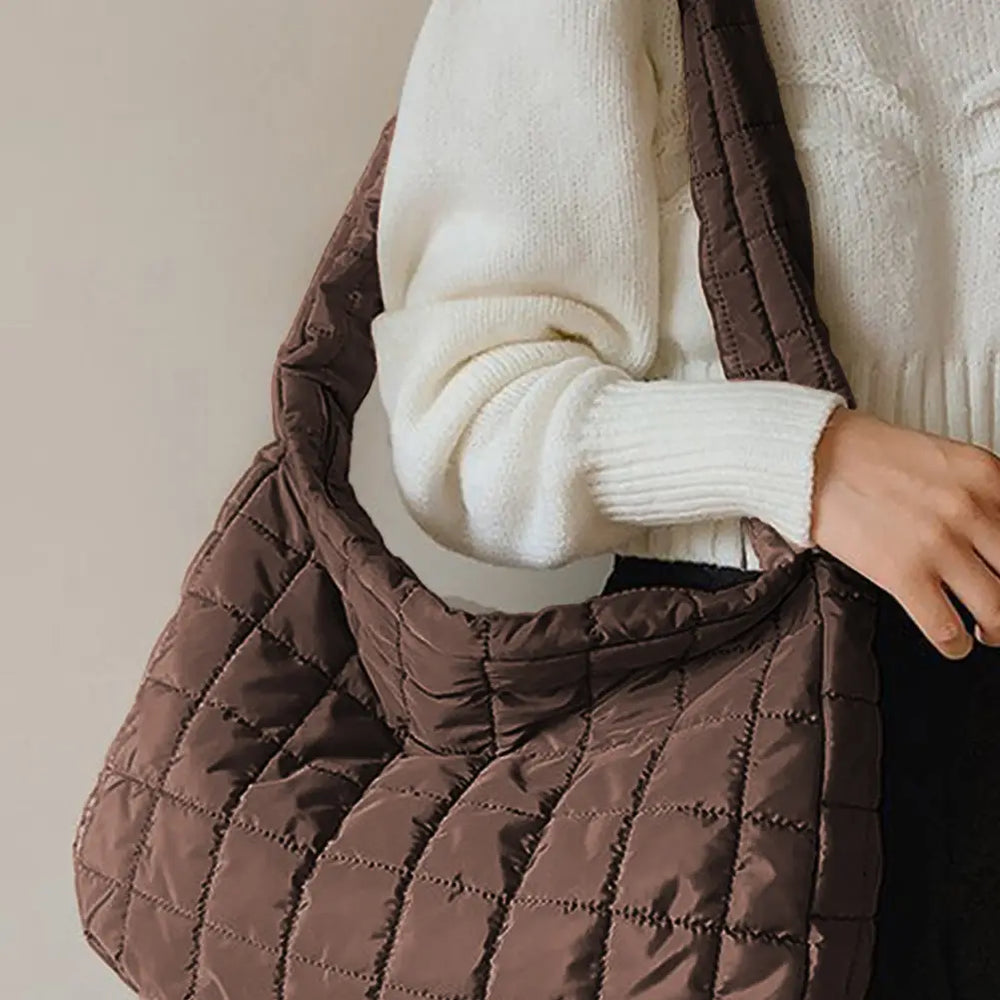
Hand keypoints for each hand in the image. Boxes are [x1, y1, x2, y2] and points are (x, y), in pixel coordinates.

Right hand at [810, 406, 999, 658]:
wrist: (810, 457)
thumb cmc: (864, 455)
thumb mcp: (942, 458)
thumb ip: (979, 492)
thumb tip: (992, 533)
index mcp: (986, 476)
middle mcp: (971, 510)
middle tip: (997, 604)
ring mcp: (938, 545)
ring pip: (997, 612)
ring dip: (996, 630)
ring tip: (987, 631)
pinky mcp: (902, 574)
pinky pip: (947, 629)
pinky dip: (957, 645)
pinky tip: (953, 641)